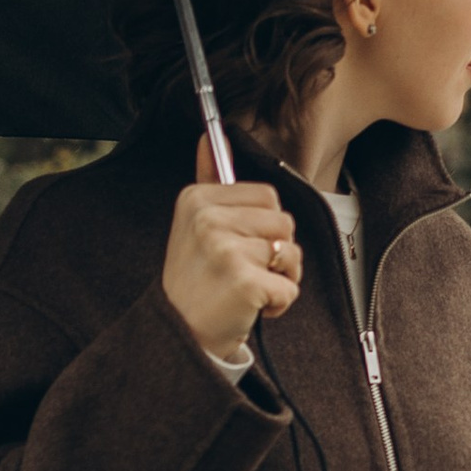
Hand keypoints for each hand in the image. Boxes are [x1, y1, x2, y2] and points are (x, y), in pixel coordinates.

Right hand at [163, 142, 300, 355]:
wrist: (180, 333)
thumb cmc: (195, 280)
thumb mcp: (192, 224)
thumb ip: (207, 178)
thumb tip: (212, 136)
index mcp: (197, 199)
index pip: (267, 196)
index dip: (263, 226)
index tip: (236, 245)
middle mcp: (207, 219)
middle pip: (284, 221)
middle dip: (276, 250)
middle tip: (244, 270)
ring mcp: (225, 249)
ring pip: (291, 253)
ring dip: (280, 278)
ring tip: (247, 288)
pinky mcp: (244, 281)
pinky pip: (290, 287)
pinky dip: (279, 304)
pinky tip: (250, 307)